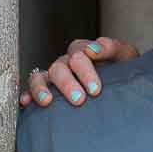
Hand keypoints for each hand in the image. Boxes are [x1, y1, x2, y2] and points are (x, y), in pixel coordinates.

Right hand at [19, 36, 137, 108]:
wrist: (122, 87)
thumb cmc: (122, 71)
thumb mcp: (125, 56)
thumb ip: (112, 48)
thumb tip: (94, 48)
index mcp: (83, 52)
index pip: (78, 53)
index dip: (85, 70)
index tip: (95, 89)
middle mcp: (66, 63)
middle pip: (59, 66)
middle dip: (68, 83)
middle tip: (80, 100)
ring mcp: (54, 77)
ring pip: (41, 77)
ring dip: (42, 88)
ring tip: (48, 102)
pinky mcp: (45, 90)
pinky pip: (30, 90)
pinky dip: (27, 94)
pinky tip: (27, 103)